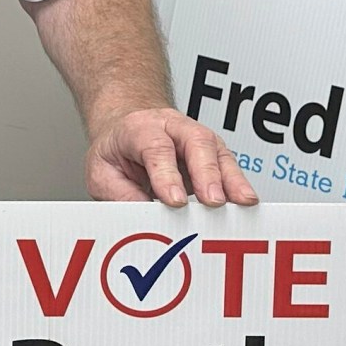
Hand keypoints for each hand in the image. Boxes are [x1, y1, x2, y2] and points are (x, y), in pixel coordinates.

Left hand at [85, 108, 259, 207]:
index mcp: (140, 128)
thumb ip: (119, 195)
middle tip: (213, 201)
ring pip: (218, 150)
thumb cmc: (116, 151)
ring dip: (231, 178)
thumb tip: (143, 218)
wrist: (127, 128)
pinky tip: (244, 200)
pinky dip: (238, 184)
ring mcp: (196, 138)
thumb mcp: (101, 173)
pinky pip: (228, 164)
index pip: (156, 147)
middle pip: (196, 141)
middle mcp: (173, 127)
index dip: (167, 174)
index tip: (175, 201)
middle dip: (206, 172)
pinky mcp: (212, 152)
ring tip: (242, 202)